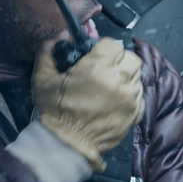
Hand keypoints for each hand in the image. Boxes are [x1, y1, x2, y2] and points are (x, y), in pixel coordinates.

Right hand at [33, 37, 143, 171]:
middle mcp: (118, 79)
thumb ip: (47, 54)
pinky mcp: (135, 114)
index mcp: (97, 67)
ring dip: (126, 77)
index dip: (103, 48)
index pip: (113, 44)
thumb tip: (58, 36)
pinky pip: (140, 96)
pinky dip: (131, 95)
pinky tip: (116, 101)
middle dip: (120, 60)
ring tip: (111, 86)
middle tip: (107, 69)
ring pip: (137, 76)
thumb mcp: (42, 79)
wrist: (67, 144)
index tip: (96, 56)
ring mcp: (130, 98)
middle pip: (131, 58)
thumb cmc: (54, 111)